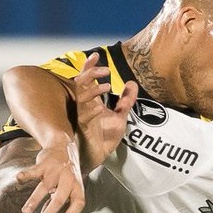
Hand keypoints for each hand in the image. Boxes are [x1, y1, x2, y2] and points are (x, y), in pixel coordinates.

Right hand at [15, 139, 85, 212]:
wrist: (63, 146)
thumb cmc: (66, 172)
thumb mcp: (70, 185)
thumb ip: (61, 199)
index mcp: (77, 186)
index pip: (78, 203)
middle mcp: (68, 179)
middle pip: (60, 199)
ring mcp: (56, 171)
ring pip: (45, 187)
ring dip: (34, 200)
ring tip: (26, 211)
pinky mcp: (45, 164)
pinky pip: (34, 171)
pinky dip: (26, 175)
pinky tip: (19, 179)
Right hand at [72, 52, 137, 168]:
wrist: (99, 157)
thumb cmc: (105, 137)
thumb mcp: (120, 116)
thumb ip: (126, 101)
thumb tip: (132, 83)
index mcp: (91, 101)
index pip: (87, 79)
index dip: (89, 66)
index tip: (96, 55)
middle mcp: (85, 106)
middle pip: (81, 83)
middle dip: (91, 74)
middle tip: (106, 70)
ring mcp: (82, 117)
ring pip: (81, 98)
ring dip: (93, 90)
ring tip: (107, 86)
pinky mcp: (84, 129)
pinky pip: (84, 117)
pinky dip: (92, 111)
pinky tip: (100, 108)